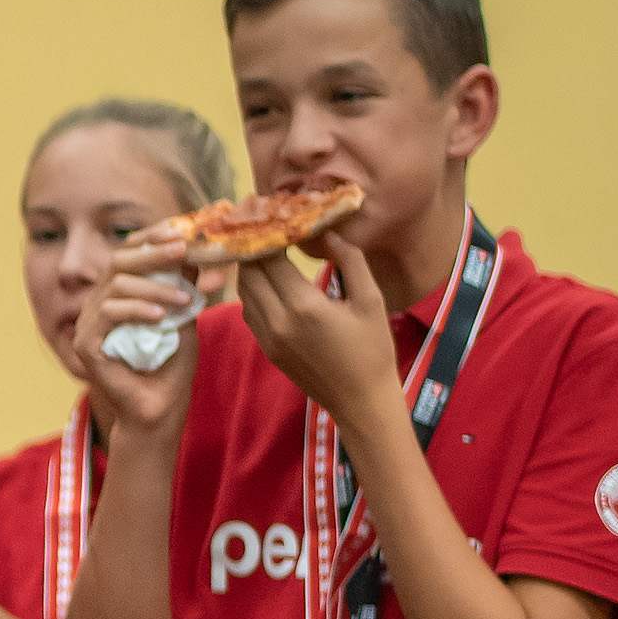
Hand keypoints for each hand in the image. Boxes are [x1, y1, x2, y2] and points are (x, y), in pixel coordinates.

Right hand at [74, 226, 211, 437]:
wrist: (160, 409)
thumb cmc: (172, 364)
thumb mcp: (184, 313)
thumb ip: (183, 283)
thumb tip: (194, 247)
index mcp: (118, 293)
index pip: (128, 252)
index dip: (152, 237)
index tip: (182, 230)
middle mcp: (98, 303)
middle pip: (119, 260)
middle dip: (154, 252)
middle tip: (184, 249)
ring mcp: (88, 324)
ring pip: (116, 284)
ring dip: (156, 287)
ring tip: (186, 300)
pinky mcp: (85, 344)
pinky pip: (108, 312)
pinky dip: (137, 309)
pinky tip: (161, 317)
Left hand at [233, 237, 402, 433]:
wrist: (361, 399)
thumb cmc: (373, 348)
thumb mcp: (369, 299)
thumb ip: (349, 261)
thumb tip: (329, 231)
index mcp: (303, 306)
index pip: (269, 260)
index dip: (268, 237)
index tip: (274, 219)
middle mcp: (277, 322)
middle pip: (248, 275)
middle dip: (254, 251)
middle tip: (265, 232)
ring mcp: (268, 338)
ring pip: (244, 294)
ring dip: (250, 272)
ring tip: (266, 253)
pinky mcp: (267, 350)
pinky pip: (249, 313)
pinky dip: (253, 294)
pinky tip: (270, 283)